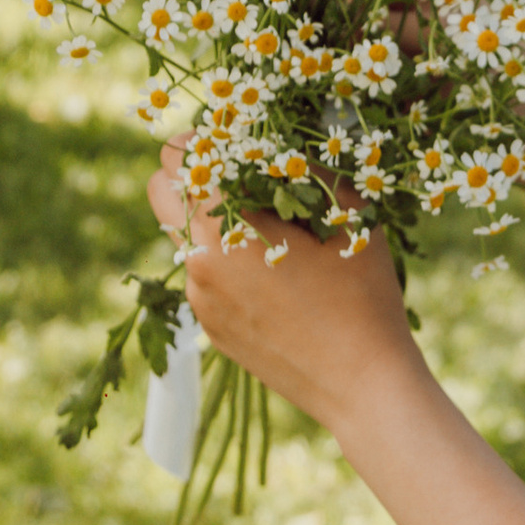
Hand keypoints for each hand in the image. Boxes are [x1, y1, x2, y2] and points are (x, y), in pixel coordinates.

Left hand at [145, 146, 418, 428]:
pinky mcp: (212, 330)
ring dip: (210, 216)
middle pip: (161, 193)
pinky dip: (224, 257)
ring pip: (181, 235)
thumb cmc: (363, 298)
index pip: (179, 160)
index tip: (239, 137)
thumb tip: (281, 142)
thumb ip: (308, 171)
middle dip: (192, 171)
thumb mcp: (348, 219)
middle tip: (243, 170)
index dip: (205, 137)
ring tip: (269, 222)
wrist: (363, 388)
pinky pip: (203, 275)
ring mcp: (201, 304)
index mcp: (224, 234)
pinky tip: (276, 270)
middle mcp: (199, 268)